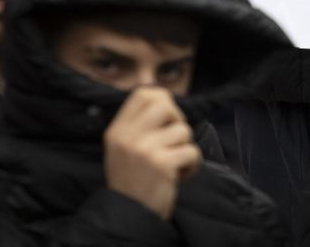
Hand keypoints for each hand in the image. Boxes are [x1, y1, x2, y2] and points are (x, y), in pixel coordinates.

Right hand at [103, 87, 202, 219]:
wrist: (129, 216)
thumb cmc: (132, 181)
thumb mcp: (122, 149)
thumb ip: (137, 126)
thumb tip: (165, 99)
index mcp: (117, 131)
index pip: (143, 94)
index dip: (162, 99)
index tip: (168, 118)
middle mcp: (128, 137)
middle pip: (164, 104)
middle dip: (177, 119)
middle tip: (175, 139)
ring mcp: (145, 150)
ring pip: (183, 130)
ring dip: (185, 147)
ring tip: (175, 163)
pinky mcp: (163, 164)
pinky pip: (192, 151)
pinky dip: (193, 164)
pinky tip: (181, 176)